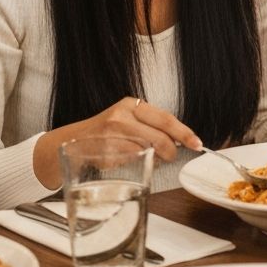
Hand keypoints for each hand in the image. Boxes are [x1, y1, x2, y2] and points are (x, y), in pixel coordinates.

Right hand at [33, 97, 200, 188]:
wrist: (69, 142)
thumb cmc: (104, 134)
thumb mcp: (128, 122)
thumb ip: (151, 127)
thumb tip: (179, 140)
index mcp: (132, 104)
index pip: (166, 118)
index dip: (184, 132)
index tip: (197, 143)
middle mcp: (123, 114)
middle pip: (160, 134)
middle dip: (172, 149)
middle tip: (174, 156)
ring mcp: (112, 131)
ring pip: (147, 148)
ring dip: (156, 157)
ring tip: (152, 158)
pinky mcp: (104, 148)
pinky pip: (131, 158)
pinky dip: (139, 162)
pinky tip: (135, 160)